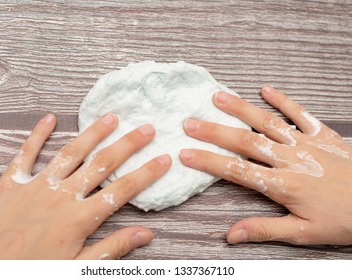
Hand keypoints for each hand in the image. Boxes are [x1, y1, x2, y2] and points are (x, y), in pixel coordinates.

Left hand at [0, 113, 170, 258]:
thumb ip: (112, 248)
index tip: (164, 159)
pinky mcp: (12, 184)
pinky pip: (26, 154)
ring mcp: (36, 186)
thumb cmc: (33, 272)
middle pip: (102, 164)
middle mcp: (62, 195)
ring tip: (111, 117)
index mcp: (80, 218)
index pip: (123, 190)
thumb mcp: (77, 268)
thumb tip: (146, 234)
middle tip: (146, 128)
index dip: (147, 173)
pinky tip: (49, 118)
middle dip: (128, 145)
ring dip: (93, 133)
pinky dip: (37, 135)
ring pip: (71, 153)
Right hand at [180, 85, 351, 245]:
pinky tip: (265, 89)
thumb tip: (231, 235)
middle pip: (245, 142)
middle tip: (190, 122)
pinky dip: (283, 100)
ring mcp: (306, 143)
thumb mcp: (303, 233)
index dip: (208, 161)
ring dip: (240, 109)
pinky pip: (300, 113)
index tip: (185, 153)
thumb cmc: (343, 220)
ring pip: (267, 122)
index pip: (236, 171)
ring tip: (218, 97)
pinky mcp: (323, 134)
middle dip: (214, 131)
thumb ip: (265, 229)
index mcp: (283, 185)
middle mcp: (290, 159)